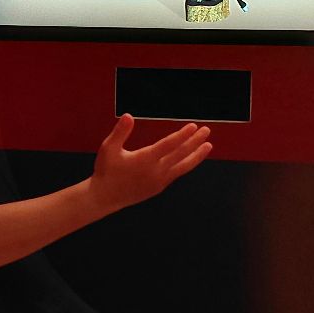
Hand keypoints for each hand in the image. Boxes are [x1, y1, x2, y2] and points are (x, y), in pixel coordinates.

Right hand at [89, 114, 210, 212]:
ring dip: (196, 155)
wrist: (105, 197)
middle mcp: (156, 171)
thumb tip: (128, 116)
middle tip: (206, 130)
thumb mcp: (108, 148)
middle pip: (180, 154)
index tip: (193, 126)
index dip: (182, 135)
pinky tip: (190, 158)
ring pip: (183, 166)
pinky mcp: (159, 187)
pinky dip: (186, 164)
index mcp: (145, 159)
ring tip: (208, 146)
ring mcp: (159, 181)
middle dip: (195, 141)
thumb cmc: (106, 170)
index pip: (169, 145)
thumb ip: (120, 132)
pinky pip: (176, 173)